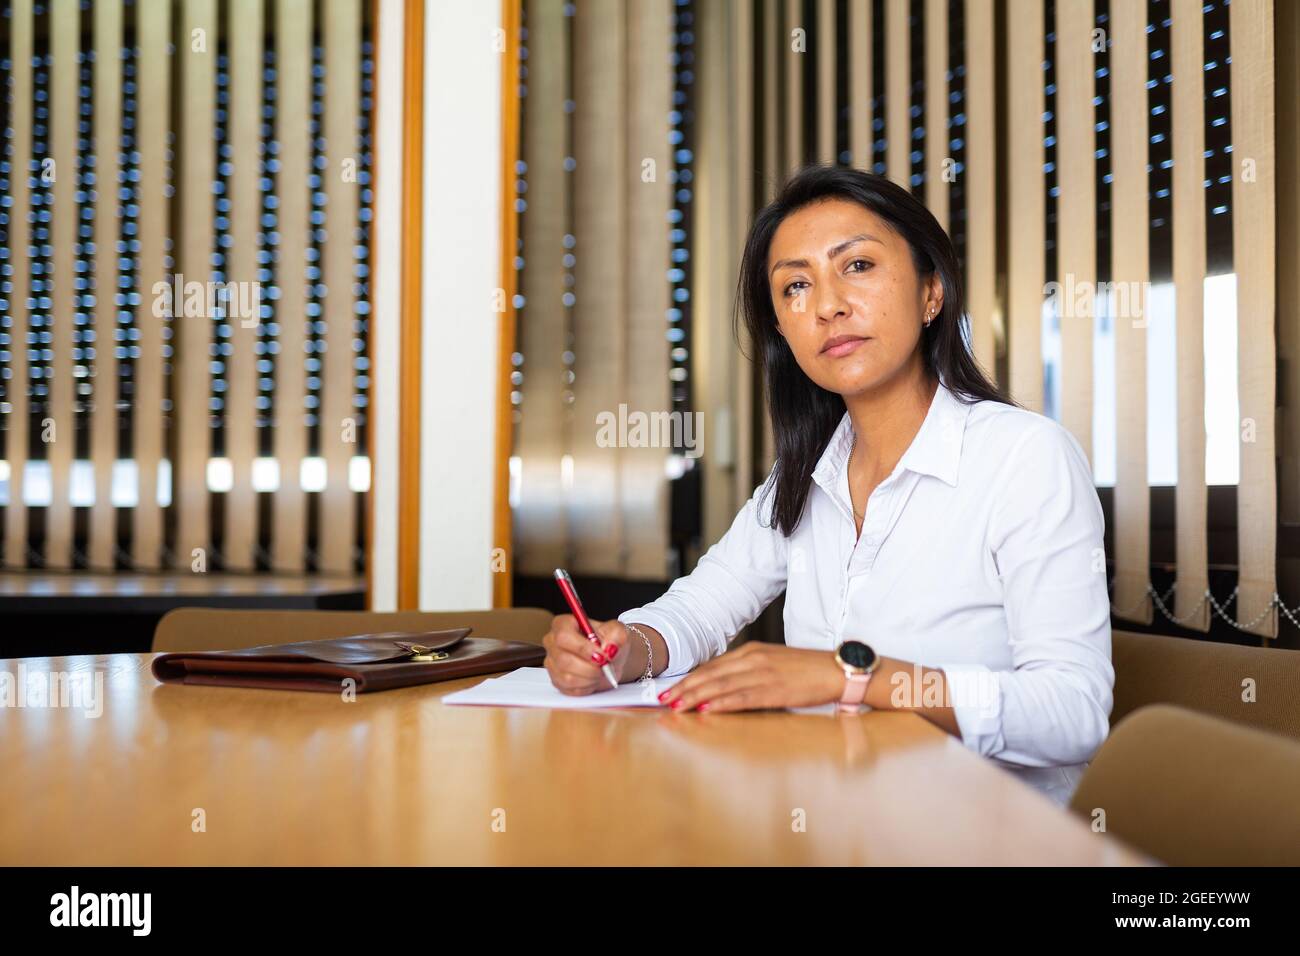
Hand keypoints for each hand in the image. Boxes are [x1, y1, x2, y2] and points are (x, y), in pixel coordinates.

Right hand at [542, 614, 632, 694]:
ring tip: (601, 671)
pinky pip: (570, 689)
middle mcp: (552, 643)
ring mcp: (552, 663)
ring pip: (567, 677)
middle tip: (604, 666)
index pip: (563, 636)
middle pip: (564, 659)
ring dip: (590, 677)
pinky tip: (594, 678)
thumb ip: (617, 636)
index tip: (601, 656)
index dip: (582, 648)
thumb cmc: (610, 641)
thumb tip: (610, 648)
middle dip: (589, 667)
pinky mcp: (557, 680)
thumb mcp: (619, 631)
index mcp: (563, 624)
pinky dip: (587, 686)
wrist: (611, 658)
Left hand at [656, 642, 845, 712]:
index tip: (670, 689)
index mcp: (751, 651)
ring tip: (676, 706)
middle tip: (663, 700)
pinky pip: (742, 698)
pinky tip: (707, 710)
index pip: (712, 666)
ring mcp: (763, 674)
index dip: (689, 678)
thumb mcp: (773, 663)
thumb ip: (748, 670)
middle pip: (711, 675)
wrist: (836, 670)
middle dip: (684, 688)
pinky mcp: (774, 690)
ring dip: (695, 697)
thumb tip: (723, 685)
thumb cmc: (806, 669)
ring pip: (721, 686)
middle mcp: (753, 659)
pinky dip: (722, 704)